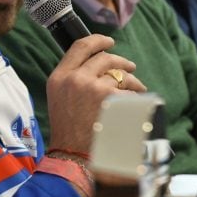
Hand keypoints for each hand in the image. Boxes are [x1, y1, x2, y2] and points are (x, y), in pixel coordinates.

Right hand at [46, 34, 145, 152]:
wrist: (74, 156)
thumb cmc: (68, 130)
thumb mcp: (60, 97)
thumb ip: (73, 77)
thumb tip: (98, 62)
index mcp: (59, 76)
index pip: (81, 46)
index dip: (98, 40)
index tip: (109, 41)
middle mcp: (76, 78)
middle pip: (105, 57)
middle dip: (121, 61)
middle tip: (130, 67)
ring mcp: (94, 88)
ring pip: (121, 75)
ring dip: (132, 81)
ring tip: (137, 88)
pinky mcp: (112, 99)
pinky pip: (129, 92)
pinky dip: (134, 99)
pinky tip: (133, 107)